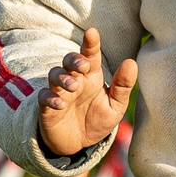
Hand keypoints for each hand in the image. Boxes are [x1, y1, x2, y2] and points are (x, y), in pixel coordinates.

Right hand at [37, 28, 137, 156]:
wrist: (79, 144)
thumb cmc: (97, 120)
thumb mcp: (115, 106)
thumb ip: (122, 86)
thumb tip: (131, 62)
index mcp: (92, 77)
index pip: (90, 55)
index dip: (91, 43)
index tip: (92, 32)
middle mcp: (74, 80)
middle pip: (69, 60)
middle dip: (74, 59)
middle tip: (83, 66)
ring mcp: (59, 92)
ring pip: (54, 74)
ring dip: (62, 77)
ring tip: (73, 86)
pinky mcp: (47, 108)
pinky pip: (44, 97)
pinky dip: (50, 98)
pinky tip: (60, 104)